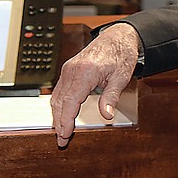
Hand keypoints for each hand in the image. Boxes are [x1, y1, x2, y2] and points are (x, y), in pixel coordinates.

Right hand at [51, 23, 140, 146]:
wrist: (119, 36)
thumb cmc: (121, 53)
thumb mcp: (121, 77)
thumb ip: (111, 96)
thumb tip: (106, 115)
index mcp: (85, 72)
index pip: (70, 102)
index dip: (66, 121)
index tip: (64, 135)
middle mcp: (73, 70)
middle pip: (60, 102)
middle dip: (59, 122)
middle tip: (62, 140)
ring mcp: (69, 69)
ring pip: (56, 97)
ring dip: (57, 115)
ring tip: (61, 131)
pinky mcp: (69, 69)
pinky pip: (59, 90)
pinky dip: (59, 104)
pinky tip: (61, 114)